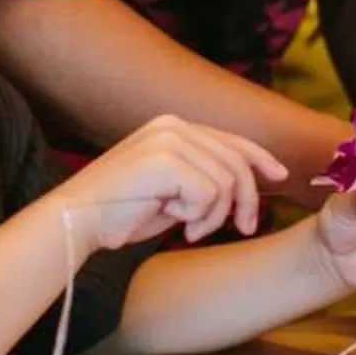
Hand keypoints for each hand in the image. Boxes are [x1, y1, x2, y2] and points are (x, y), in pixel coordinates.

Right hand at [58, 115, 289, 249]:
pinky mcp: (165, 159)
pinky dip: (198, 217)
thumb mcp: (173, 192)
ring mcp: (168, 139)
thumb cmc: (122, 214)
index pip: (231, 139)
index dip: (260, 158)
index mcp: (173, 126)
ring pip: (227, 181)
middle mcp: (173, 125)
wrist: (75, 222)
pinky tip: (174, 223)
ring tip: (189, 229)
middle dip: (245, 200)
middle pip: (237, 161)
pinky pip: (209, 194)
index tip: (279, 176)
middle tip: (240, 229)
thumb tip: (249, 183)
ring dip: (214, 216)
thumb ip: (205, 179)